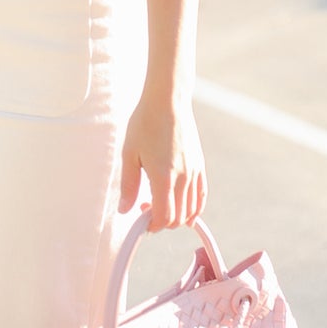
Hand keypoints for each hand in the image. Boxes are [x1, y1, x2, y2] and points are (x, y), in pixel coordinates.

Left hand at [118, 88, 206, 232]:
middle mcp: (183, 178)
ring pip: (191, 210)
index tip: (142, 220)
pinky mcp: (200, 165)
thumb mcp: (129, 154)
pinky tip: (185, 210)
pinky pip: (201, 196)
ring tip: (161, 205)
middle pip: (178, 217)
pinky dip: (194, 208)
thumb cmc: (145, 124)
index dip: (153, 225)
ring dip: (177, 216)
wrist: (169, 101)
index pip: (164, 217)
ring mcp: (194, 172)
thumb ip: (129, 185)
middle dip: (162, 221)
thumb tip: (125, 211)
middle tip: (146, 209)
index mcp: (163, 177)